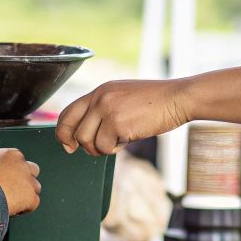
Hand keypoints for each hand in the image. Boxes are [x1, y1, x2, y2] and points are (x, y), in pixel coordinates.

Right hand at [0, 147, 41, 215]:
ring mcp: (27, 180)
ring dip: (26, 195)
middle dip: (26, 180)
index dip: (12, 173)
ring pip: (35, 187)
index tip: (3, 182)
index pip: (17, 161)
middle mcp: (21, 163)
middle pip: (32, 170)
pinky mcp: (30, 196)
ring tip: (11, 203)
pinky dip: (25, 208)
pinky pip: (33, 203)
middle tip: (13, 191)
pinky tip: (12, 211)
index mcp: (8, 154)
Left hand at [55, 79, 186, 155]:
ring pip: (88, 142)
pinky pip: (106, 147)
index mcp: (100, 91)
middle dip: (85, 146)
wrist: (178, 98)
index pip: (68, 113)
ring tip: (121, 140)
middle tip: (100, 148)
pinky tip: (129, 138)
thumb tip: (82, 137)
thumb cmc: (155, 102)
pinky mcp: (118, 123)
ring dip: (103, 148)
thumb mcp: (124, 98)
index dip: (63, 132)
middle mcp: (100, 98)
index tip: (68, 145)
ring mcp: (108, 110)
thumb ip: (104, 110)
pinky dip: (116, 149)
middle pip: (75, 131)